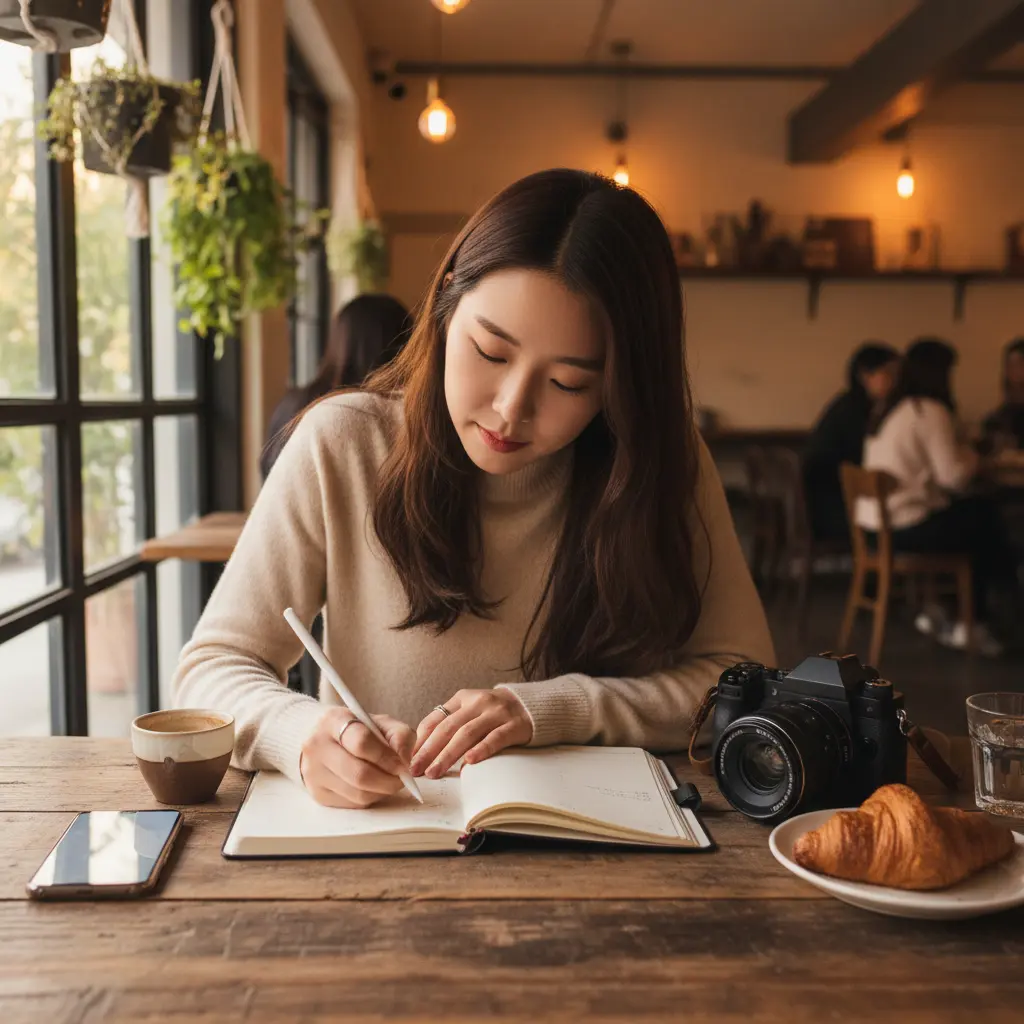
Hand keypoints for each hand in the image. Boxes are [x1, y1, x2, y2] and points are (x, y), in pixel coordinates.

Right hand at [299, 707, 415, 807]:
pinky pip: (352, 804)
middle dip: (388, 780)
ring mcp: (313, 772)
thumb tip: (404, 760)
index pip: (361, 742)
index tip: (402, 764)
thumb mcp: (380, 722)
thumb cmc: (357, 728)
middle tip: (402, 779)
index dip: (387, 757)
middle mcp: (317, 746)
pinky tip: (373, 786)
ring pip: (357, 793)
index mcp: (333, 720)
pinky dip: (370, 798)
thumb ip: (399, 735)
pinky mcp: (317, 793)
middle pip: (359, 774)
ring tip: (389, 781)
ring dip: (381, 791)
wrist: (322, 737)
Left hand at [410, 688, 532, 778]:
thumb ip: (450, 725)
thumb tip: (422, 752)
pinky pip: (495, 738)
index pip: (436, 719)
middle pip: (448, 727)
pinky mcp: (514, 725)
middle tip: (416, 769)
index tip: (407, 758)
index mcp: (462, 699)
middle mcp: (478, 702)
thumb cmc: (494, 714)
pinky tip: (469, 761)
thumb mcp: (470, 711)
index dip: (420, 740)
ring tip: (435, 772)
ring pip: (467, 733)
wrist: (532, 705)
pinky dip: (481, 749)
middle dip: (429, 750)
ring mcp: (497, 713)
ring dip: (448, 754)